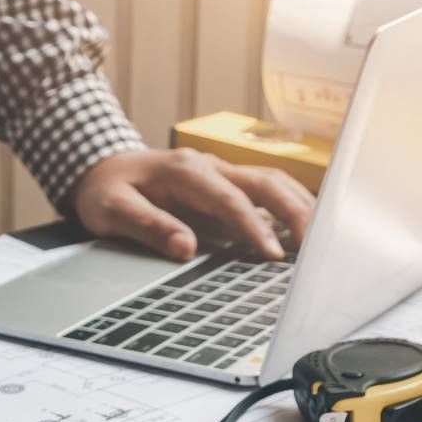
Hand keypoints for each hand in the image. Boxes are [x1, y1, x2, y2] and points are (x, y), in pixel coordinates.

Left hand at [70, 148, 314, 261]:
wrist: (102, 169)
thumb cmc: (106, 191)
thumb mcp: (112, 210)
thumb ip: (148, 226)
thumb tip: (187, 247)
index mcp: (184, 171)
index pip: (230, 198)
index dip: (254, 226)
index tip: (272, 254)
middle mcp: (209, 167)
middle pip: (265, 182)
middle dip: (294, 211)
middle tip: (313, 247)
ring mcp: (221, 175)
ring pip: (272, 183)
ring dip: (299, 207)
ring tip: (319, 241)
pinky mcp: (226, 187)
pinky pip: (265, 194)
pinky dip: (289, 209)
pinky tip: (304, 232)